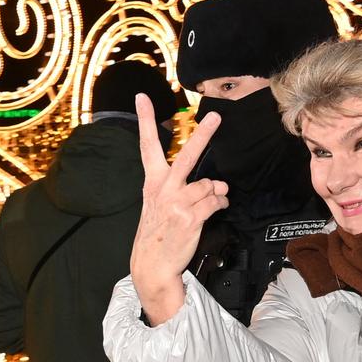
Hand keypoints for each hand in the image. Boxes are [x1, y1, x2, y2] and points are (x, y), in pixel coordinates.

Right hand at [130, 93, 228, 324]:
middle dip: (204, 135)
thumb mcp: (161, 204)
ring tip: (208, 204)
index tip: (141, 97)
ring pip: (210, 185)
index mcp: (153, 181)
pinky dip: (220, 205)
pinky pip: (216, 202)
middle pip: (188, 156)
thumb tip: (219, 184)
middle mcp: (164, 188)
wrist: (152, 264)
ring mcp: (177, 203)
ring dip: (215, 193)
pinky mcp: (190, 218)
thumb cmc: (159, 231)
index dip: (145, 120)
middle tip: (217, 116)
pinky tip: (214, 211)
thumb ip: (190, 188)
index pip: (147, 145)